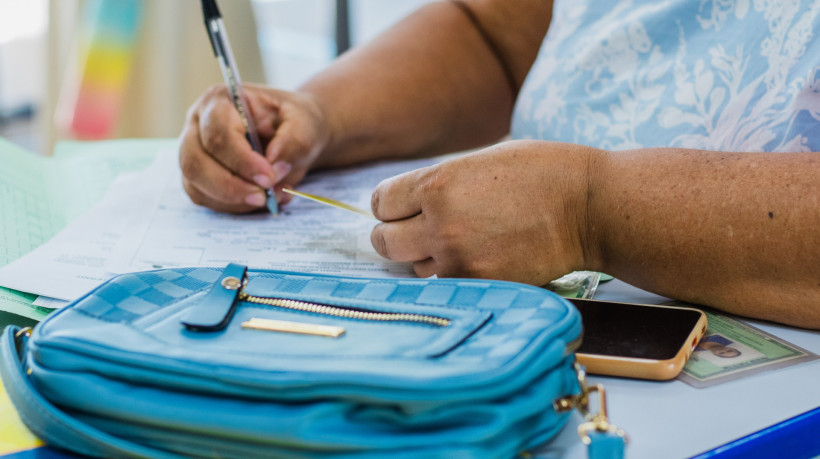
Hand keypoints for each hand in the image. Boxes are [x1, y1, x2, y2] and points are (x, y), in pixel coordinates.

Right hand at [179, 84, 329, 212]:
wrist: (294, 133)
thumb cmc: (294, 121)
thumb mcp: (305, 124)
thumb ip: (293, 143)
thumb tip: (274, 168)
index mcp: (220, 101)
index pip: (218, 134)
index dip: (241, 161)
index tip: (269, 178)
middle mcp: (198, 125)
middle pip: (195, 162)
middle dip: (230, 187)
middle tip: (264, 197)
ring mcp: (193, 152)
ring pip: (196, 185)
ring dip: (233, 200)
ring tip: (270, 197)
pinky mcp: (198, 176)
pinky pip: (205, 198)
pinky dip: (233, 206)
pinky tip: (262, 199)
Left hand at [370, 140, 599, 283]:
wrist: (590, 208)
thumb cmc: (542, 173)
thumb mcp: (480, 161)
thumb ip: (439, 183)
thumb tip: (409, 203)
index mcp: (437, 184)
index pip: (381, 203)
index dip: (392, 205)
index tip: (404, 207)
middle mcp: (440, 224)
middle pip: (384, 241)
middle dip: (396, 235)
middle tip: (419, 231)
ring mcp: (459, 260)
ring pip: (413, 267)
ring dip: (428, 257)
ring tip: (463, 242)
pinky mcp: (481, 285)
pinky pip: (447, 284)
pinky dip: (456, 275)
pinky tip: (482, 257)